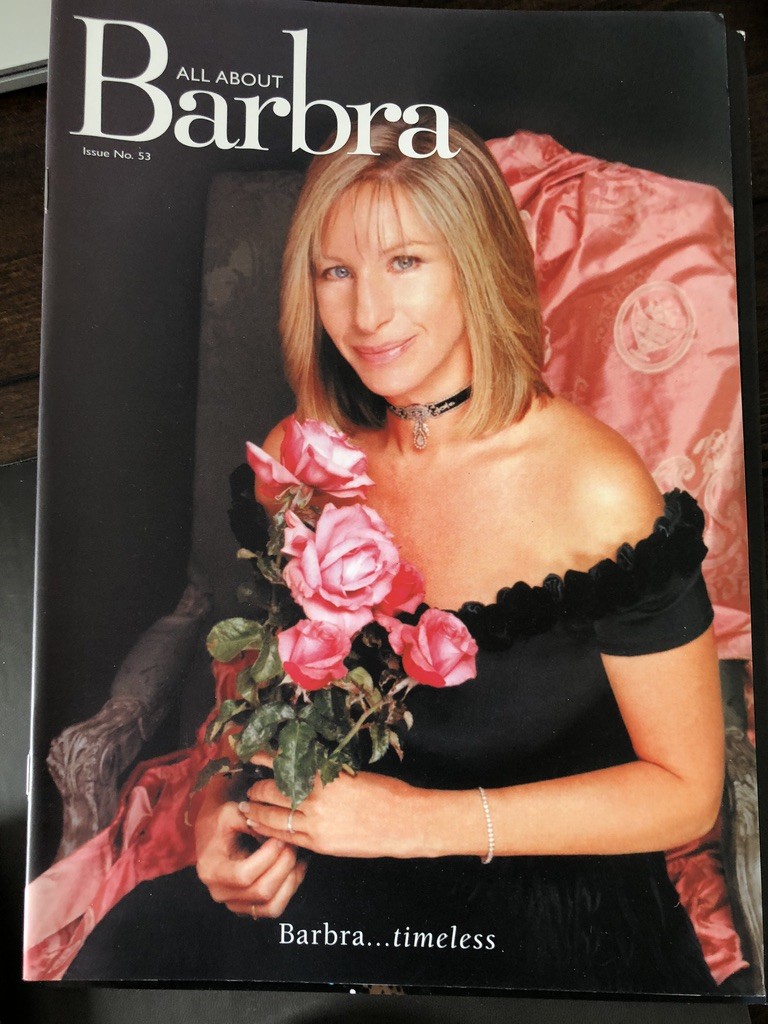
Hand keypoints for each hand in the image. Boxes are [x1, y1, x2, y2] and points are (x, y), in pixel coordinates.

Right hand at [194, 775, 306, 917]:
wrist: (211, 833)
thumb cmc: (220, 821)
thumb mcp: (230, 812)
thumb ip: (251, 819)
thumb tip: (276, 831)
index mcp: (212, 869)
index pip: (243, 874)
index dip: (267, 857)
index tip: (279, 838)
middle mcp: (220, 892)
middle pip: (262, 891)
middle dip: (284, 866)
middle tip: (292, 844)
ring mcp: (235, 904)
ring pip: (272, 906)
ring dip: (291, 880)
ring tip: (298, 856)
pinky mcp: (248, 907)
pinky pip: (275, 907)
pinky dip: (291, 889)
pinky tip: (297, 868)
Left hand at [239, 753, 415, 858]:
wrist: (405, 822)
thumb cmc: (386, 792)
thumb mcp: (352, 774)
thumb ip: (325, 775)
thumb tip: (303, 772)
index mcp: (324, 776)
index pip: (284, 765)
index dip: (264, 760)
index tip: (251, 755)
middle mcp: (316, 800)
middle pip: (273, 793)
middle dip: (256, 789)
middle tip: (248, 786)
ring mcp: (316, 825)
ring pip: (274, 818)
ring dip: (257, 812)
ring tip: (247, 808)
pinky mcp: (320, 845)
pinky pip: (287, 838)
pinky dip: (271, 832)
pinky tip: (262, 829)